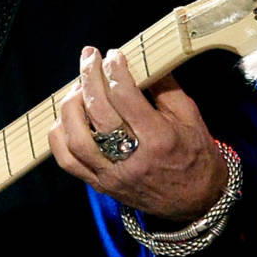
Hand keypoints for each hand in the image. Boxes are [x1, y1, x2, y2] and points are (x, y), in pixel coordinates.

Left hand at [50, 47, 224, 223]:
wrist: (197, 202)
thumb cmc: (196, 155)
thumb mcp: (192, 119)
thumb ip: (166, 88)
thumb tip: (141, 59)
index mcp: (160, 139)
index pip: (126, 98)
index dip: (115, 71)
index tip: (113, 54)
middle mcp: (133, 159)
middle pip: (99, 113)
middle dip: (89, 79)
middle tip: (89, 57)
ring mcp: (113, 174)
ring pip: (77, 139)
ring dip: (70, 107)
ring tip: (77, 87)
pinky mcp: (101, 185)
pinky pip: (68, 161)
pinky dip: (60, 136)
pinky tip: (65, 118)